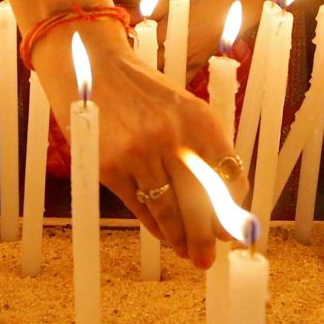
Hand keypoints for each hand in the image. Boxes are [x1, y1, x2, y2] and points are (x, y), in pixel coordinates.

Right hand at [32, 21, 231, 266]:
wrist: (91, 66)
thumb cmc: (141, 92)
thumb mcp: (182, 109)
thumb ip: (203, 149)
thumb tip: (221, 203)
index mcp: (201, 120)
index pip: (229, 178)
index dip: (231, 213)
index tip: (232, 233)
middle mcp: (174, 136)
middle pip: (200, 203)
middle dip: (206, 237)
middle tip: (209, 257)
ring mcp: (141, 153)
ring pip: (170, 211)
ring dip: (180, 239)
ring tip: (187, 253)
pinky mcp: (111, 167)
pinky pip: (140, 208)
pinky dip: (154, 226)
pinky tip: (162, 234)